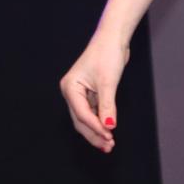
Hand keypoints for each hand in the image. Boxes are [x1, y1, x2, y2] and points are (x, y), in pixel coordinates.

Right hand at [59, 36, 129, 153]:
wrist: (113, 38)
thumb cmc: (107, 54)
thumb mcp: (108, 82)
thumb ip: (107, 106)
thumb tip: (108, 127)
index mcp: (70, 87)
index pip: (82, 114)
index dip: (95, 127)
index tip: (109, 136)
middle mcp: (72, 92)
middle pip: (81, 120)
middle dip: (94, 133)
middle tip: (108, 146)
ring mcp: (80, 93)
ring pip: (86, 118)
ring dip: (97, 130)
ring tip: (109, 143)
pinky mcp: (90, 93)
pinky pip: (93, 112)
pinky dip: (100, 121)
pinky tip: (108, 130)